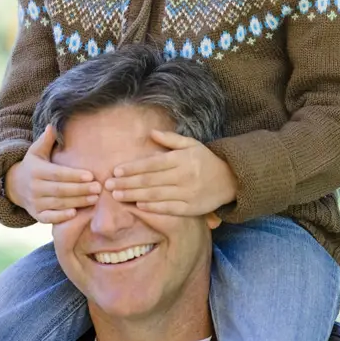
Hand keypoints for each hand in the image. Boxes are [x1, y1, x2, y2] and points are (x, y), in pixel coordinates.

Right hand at [5, 124, 100, 223]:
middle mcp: (34, 187)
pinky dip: (61, 217)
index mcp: (36, 171)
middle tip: (98, 188)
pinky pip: (49, 217)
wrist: (15, 186)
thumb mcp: (36, 152)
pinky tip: (75, 213)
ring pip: (58, 203)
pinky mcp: (37, 214)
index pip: (58, 173)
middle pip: (60, 190)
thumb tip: (52, 126)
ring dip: (77, 202)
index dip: (74, 175)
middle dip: (80, 190)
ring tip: (94, 199)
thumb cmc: (33, 166)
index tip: (91, 176)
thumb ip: (46, 140)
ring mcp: (35, 202)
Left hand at [105, 130, 236, 215]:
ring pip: (156, 195)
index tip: (116, 171)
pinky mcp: (191, 208)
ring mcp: (187, 193)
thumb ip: (171, 139)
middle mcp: (183, 176)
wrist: (230, 179)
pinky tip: (138, 206)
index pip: (151, 164)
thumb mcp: (191, 144)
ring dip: (134, 196)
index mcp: (181, 159)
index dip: (132, 168)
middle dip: (127, 183)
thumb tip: (151, 132)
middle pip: (149, 180)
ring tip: (117, 196)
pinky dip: (153, 208)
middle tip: (108, 186)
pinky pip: (168, 208)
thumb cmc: (206, 160)